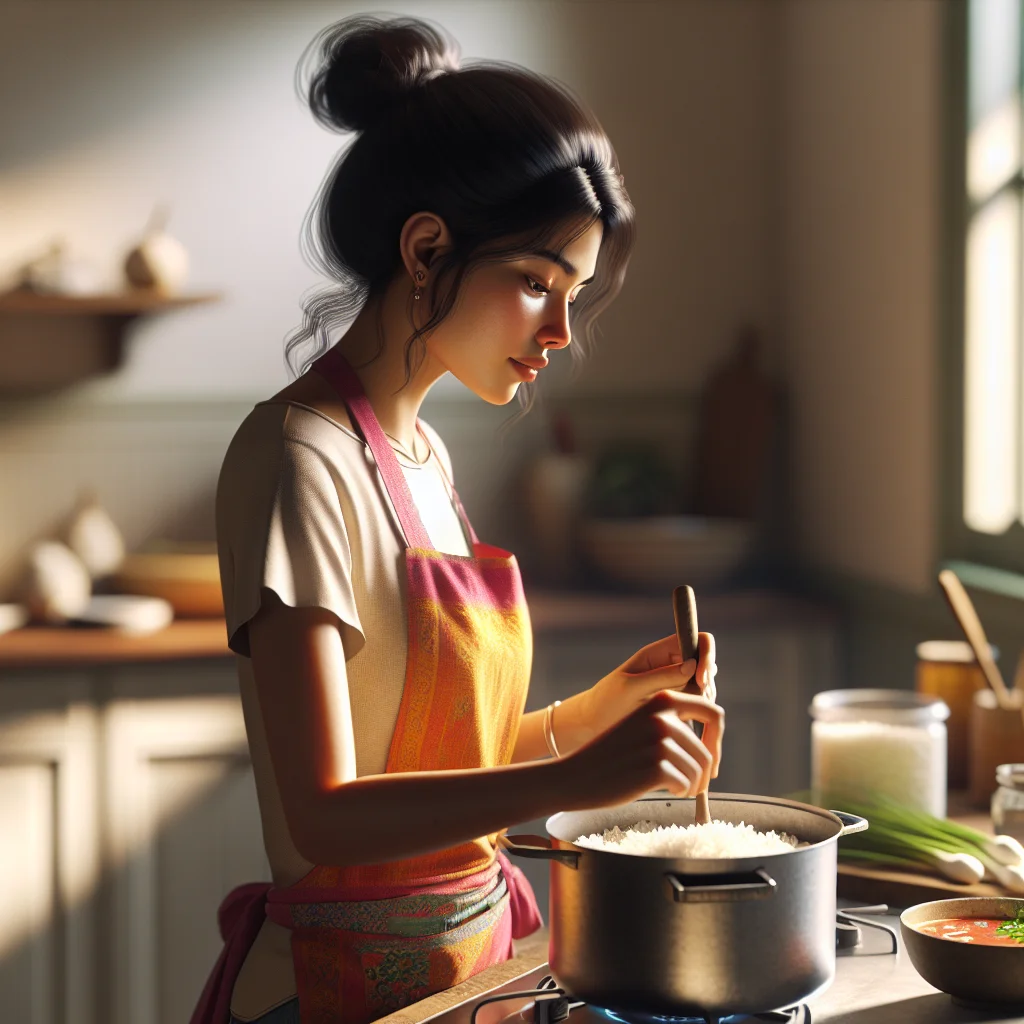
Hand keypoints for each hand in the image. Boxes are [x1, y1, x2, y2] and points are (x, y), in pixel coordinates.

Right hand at [556, 688, 723, 807]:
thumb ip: (673, 725)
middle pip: (707, 751)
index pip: (713, 713)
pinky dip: (679, 792)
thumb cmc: (612, 756)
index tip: (712, 759)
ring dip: (690, 784)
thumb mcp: (642, 725)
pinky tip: (661, 790)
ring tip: (672, 788)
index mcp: (662, 699)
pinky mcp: (656, 767)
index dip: (717, 740)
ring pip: (698, 770)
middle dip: (703, 773)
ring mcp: (660, 741)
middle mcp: (663, 716)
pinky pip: (686, 785)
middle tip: (692, 787)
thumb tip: (712, 744)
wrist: (577, 774)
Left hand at [580, 632, 716, 739]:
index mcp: (659, 653)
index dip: (706, 655)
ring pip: (706, 686)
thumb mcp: (631, 688)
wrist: (594, 724)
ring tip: (685, 717)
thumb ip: (661, 676)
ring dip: (704, 700)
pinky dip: (700, 714)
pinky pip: (700, 705)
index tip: (701, 679)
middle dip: (707, 683)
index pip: (696, 640)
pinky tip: (688, 728)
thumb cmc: (607, 701)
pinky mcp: (677, 704)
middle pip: (706, 664)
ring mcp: (676, 684)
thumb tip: (692, 666)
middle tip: (695, 703)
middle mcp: (671, 665)